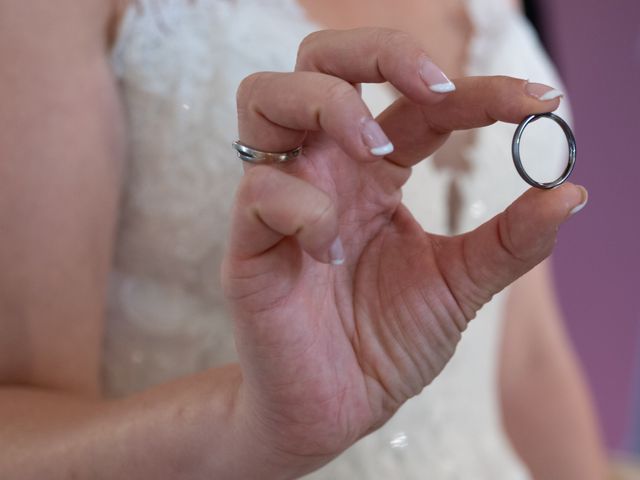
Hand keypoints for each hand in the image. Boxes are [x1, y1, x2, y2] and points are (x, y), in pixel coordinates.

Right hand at [222, 28, 585, 473]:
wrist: (336, 407)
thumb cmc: (386, 344)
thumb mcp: (459, 285)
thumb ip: (509, 240)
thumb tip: (572, 191)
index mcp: (373, 173)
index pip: (417, 101)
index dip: (477, 91)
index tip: (537, 103)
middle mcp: (323, 169)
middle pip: (321, 59)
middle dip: (380, 52)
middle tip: (436, 91)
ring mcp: (280, 198)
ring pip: (266, 98)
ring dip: (330, 105)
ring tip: (379, 154)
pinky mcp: (248, 242)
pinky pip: (262, 191)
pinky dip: (303, 208)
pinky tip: (330, 252)